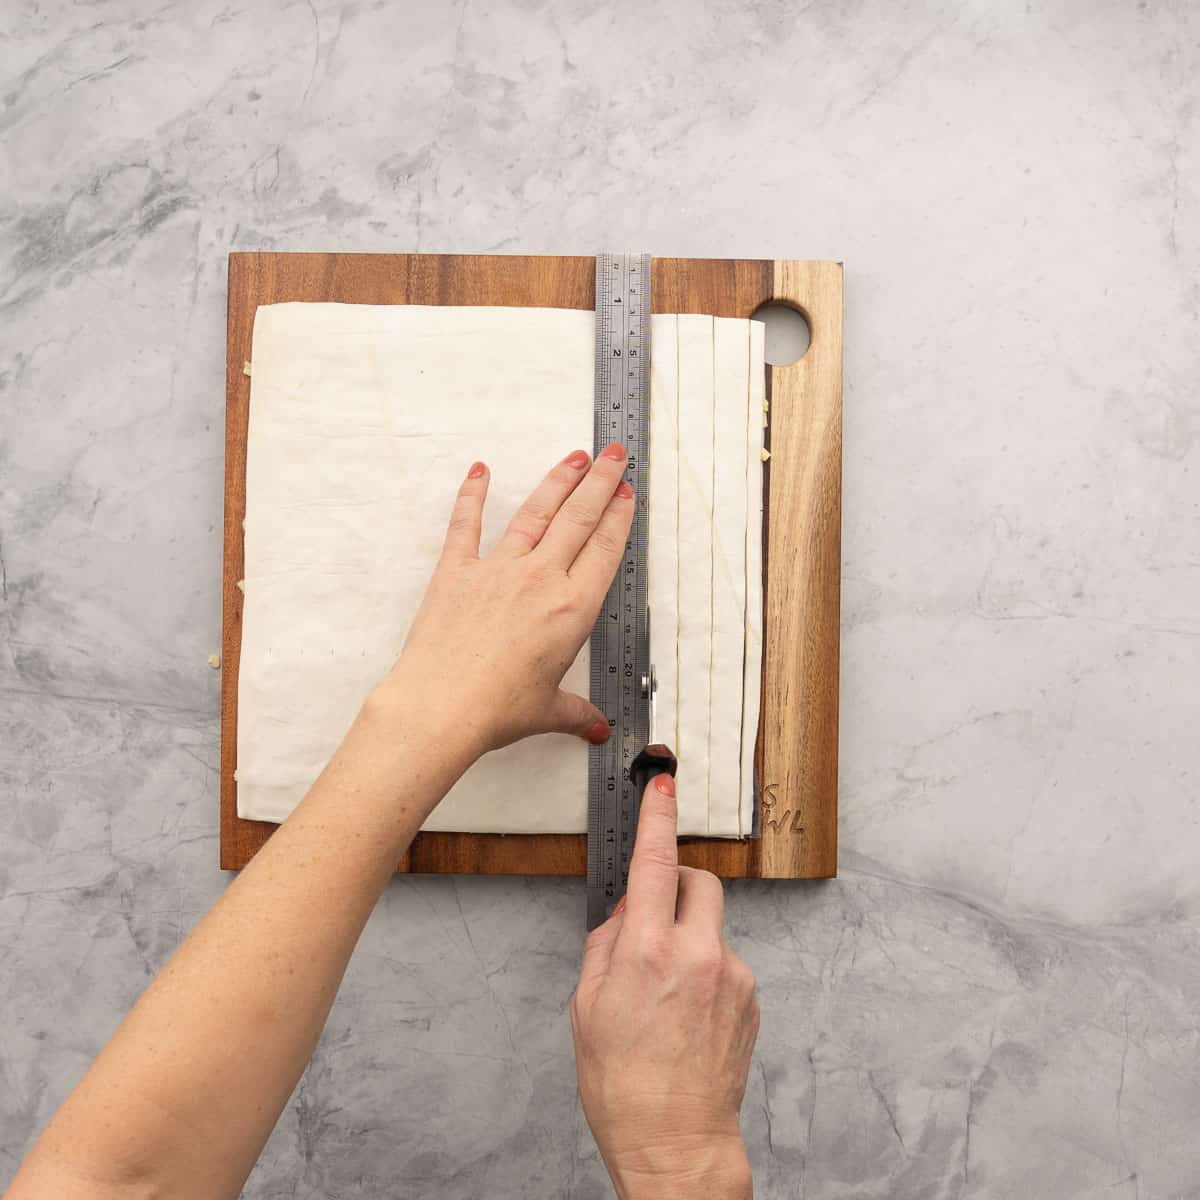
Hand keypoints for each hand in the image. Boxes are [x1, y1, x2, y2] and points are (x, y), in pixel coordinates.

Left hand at [376, 443, 633, 759]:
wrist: (440, 706)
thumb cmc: (495, 709)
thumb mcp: (547, 710)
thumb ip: (576, 712)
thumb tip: (595, 728)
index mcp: (572, 609)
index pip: (604, 549)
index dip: (618, 517)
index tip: (626, 494)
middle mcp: (540, 579)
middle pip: (578, 518)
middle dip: (599, 482)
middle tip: (614, 455)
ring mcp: (498, 569)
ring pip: (535, 513)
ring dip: (557, 481)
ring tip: (574, 456)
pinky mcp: (457, 570)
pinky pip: (467, 524)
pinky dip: (472, 494)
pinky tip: (479, 470)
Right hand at [571, 775, 759, 1199]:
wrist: (677, 1143)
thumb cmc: (623, 1085)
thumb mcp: (587, 1006)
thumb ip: (606, 944)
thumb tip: (626, 912)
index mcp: (647, 953)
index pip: (655, 864)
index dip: (658, 816)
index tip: (663, 784)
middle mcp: (698, 955)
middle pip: (698, 881)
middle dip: (675, 884)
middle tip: (652, 915)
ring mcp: (732, 976)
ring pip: (711, 924)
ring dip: (688, 936)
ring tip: (665, 992)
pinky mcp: (751, 997)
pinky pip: (725, 960)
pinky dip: (705, 969)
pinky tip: (686, 1013)